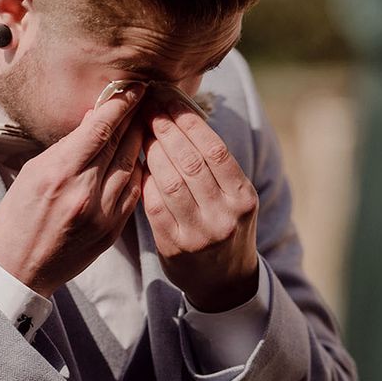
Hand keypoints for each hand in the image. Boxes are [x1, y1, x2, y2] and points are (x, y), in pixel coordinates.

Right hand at [0, 84, 145, 297]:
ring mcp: (102, 214)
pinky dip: (136, 173)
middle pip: (121, 144)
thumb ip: (66, 147)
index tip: (135, 86)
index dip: (121, 103)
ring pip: (132, 167)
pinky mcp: (111, 232)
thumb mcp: (32, 173)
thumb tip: (94, 121)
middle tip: (147, 97)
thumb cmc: (16, 218)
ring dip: (139, 143)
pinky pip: (133, 194)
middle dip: (135, 117)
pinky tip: (137, 160)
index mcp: (59, 173)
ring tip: (145, 124)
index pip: (100, 128)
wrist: (18, 269)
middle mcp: (84, 192)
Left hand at [141, 98, 259, 311]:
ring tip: (140, 130)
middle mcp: (225, 215)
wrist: (224, 282)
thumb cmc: (226, 227)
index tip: (168, 98)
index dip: (188, 120)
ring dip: (151, 151)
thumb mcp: (235, 198)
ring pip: (170, 181)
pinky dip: (145, 182)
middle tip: (147, 107)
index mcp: (243, 197)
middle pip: (190, 161)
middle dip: (165, 129)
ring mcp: (200, 233)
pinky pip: (155, 206)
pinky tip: (138, 165)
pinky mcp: (175, 247)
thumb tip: (182, 116)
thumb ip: (215, 167)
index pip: (214, 148)